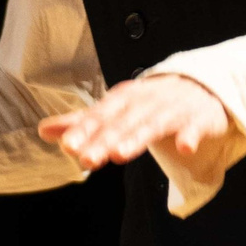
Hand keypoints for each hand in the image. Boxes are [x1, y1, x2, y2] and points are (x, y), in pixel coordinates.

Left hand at [38, 74, 237, 175]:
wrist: (202, 86)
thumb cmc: (152, 102)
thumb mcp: (117, 110)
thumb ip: (83, 122)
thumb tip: (43, 130)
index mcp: (123, 99)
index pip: (100, 115)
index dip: (84, 130)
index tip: (68, 145)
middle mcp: (145, 101)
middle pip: (123, 121)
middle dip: (104, 139)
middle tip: (87, 158)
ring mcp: (173, 108)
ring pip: (153, 123)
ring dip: (137, 137)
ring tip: (121, 154)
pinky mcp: (199, 117)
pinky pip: (194, 127)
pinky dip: (190, 136)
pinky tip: (184, 149)